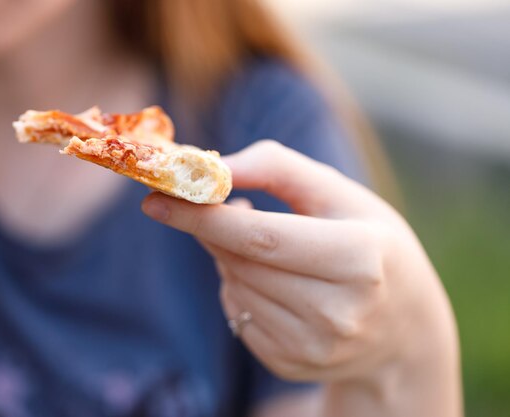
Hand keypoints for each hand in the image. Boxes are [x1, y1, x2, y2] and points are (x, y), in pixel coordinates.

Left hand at [141, 140, 460, 415]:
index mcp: (359, 260)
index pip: (260, 237)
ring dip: (228, 257)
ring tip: (263, 244)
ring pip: (233, 287)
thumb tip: (210, 165)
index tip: (156, 198)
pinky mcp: (291, 364)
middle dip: (212, 229)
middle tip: (211, 204)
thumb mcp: (340, 194)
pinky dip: (239, 287)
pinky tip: (272, 279)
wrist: (403, 325)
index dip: (202, 216)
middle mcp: (337, 314)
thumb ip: (276, 168)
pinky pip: (236, 314)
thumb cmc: (371, 243)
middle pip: (239, 262)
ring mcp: (313, 348)